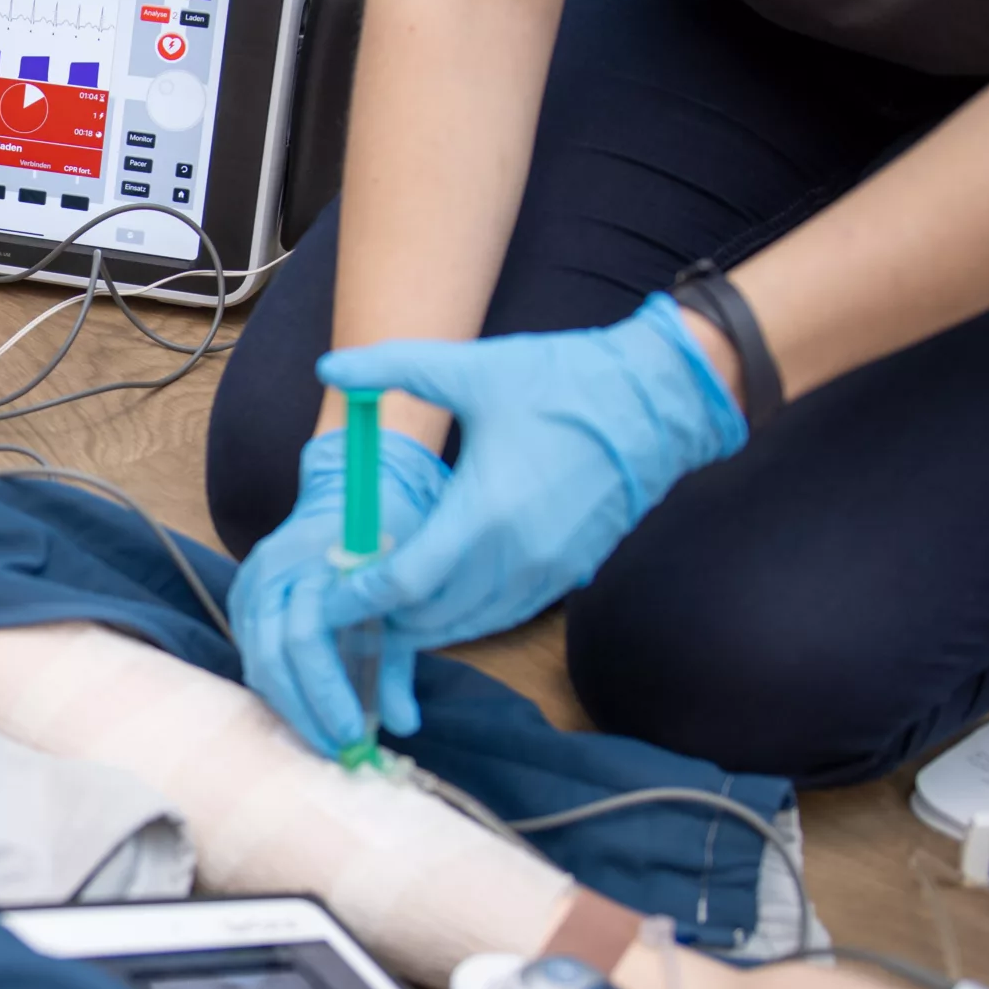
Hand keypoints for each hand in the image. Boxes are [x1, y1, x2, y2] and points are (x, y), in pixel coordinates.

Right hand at [228, 427, 448, 756]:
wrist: (353, 486)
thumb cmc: (389, 531)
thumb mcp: (406, 590)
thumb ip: (399, 658)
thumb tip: (403, 724)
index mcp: (310, 562)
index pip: (305, 638)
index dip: (327, 693)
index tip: (355, 734)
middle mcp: (269, 574)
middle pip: (271, 658)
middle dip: (304, 711)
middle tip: (336, 749)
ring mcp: (250, 586)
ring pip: (257, 662)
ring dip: (289, 706)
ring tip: (322, 738)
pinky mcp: (245, 600)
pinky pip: (254, 653)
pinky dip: (279, 687)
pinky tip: (305, 711)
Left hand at [317, 294, 745, 650]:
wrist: (659, 401)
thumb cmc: (565, 382)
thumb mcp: (473, 369)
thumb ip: (393, 368)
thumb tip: (329, 365)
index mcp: (485, 511)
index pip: (406, 582)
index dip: (360, 596)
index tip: (329, 595)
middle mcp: (517, 555)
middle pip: (431, 616)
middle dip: (384, 615)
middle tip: (347, 601)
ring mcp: (547, 571)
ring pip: (469, 622)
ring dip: (423, 620)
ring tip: (383, 602)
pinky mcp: (569, 573)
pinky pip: (502, 612)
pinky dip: (463, 614)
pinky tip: (439, 595)